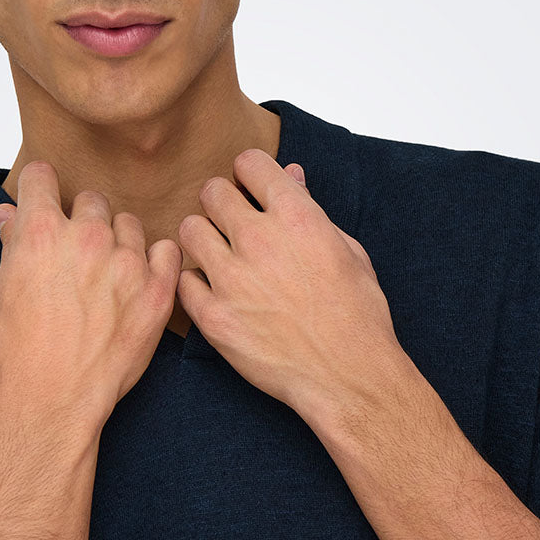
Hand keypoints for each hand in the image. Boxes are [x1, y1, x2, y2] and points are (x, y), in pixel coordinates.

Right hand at [0, 162, 181, 433]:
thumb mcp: (3, 290)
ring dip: (119, 241)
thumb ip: (12, 243)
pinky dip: (156, 260)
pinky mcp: (157, 290)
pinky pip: (167, 251)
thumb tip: (9, 214)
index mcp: (41, 232)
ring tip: (107, 275)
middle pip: (92, 200)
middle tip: (78, 254)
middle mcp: (87, 238)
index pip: (43, 177)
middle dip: (83, 221)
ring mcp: (127, 263)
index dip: (41, 190)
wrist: (55, 397)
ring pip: (129, 224)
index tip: (45, 202)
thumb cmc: (21, 350)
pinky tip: (139, 279)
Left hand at [176, 152, 404, 420]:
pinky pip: (183, 280)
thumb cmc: (356, 315)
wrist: (347, 375)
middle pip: (212, 192)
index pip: (250, 163)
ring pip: (189, 230)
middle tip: (230, 221)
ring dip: (202, 238)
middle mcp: (258, 240)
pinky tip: (216, 291)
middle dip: (221, 201)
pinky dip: (196, 283)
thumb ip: (311, 209)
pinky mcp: (213, 316)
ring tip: (219, 255)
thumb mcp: (347, 250)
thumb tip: (291, 175)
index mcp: (296, 216)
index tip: (252, 188)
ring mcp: (231, 279)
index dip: (250, 173)